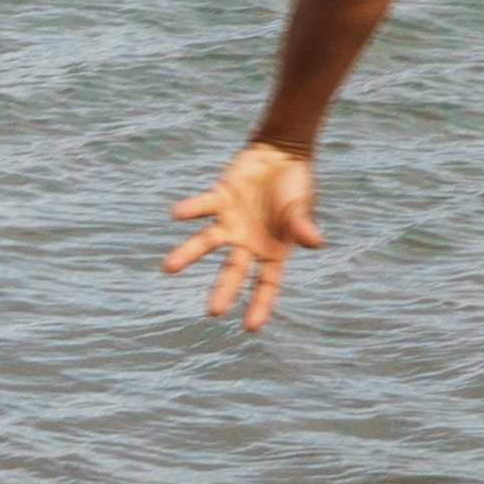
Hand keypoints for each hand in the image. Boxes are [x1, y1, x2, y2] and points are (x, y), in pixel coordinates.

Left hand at [168, 141, 328, 325]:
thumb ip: (302, 226)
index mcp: (272, 251)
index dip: (260, 305)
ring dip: (188, 254)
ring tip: (167, 268)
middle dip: (223, 290)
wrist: (281, 154)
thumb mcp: (300, 208)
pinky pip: (203, 206)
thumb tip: (316, 243)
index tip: (251, 328)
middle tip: (212, 311)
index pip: (266, 284)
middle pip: (233, 270)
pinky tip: (176, 214)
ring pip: (206, 242)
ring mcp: (231, 222)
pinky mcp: (220, 198)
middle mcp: (247, 243)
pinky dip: (191, 209)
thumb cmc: (294, 187)